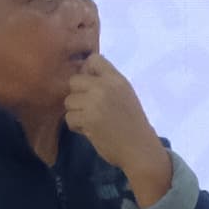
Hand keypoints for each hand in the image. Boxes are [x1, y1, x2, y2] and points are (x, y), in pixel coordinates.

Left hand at [63, 56, 175, 199]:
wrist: (140, 149)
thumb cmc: (133, 123)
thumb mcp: (125, 95)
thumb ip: (108, 84)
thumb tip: (83, 75)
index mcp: (117, 79)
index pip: (94, 59)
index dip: (86, 71)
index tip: (90, 85)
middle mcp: (105, 86)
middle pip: (74, 80)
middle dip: (77, 95)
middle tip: (88, 107)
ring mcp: (95, 102)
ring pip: (69, 101)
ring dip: (76, 112)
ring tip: (91, 121)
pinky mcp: (87, 119)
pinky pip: (69, 118)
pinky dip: (77, 126)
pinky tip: (91, 130)